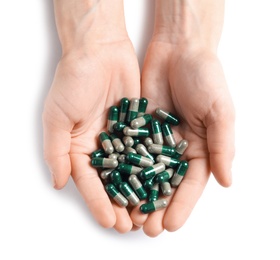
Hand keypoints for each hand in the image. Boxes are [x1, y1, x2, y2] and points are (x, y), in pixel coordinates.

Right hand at [43, 0, 139, 232]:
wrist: (100, 51)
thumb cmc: (74, 80)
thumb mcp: (57, 116)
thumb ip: (57, 151)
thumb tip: (59, 183)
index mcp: (79, 147)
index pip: (90, 182)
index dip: (99, 202)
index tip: (109, 221)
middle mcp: (101, 145)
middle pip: (112, 180)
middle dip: (121, 203)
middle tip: (132, 225)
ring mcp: (122, 136)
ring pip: (132, 169)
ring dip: (139, 191)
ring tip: (148, 211)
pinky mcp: (138, 125)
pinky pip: (146, 149)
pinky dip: (153, 166)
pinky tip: (161, 182)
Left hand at [130, 42, 234, 236]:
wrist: (179, 49)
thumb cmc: (205, 77)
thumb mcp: (220, 111)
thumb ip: (222, 145)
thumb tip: (227, 181)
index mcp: (200, 148)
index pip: (191, 184)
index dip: (181, 206)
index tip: (170, 225)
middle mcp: (176, 147)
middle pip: (166, 183)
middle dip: (157, 206)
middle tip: (145, 228)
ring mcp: (155, 138)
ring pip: (144, 172)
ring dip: (137, 193)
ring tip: (128, 214)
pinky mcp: (138, 126)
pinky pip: (129, 150)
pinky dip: (122, 168)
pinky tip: (114, 184)